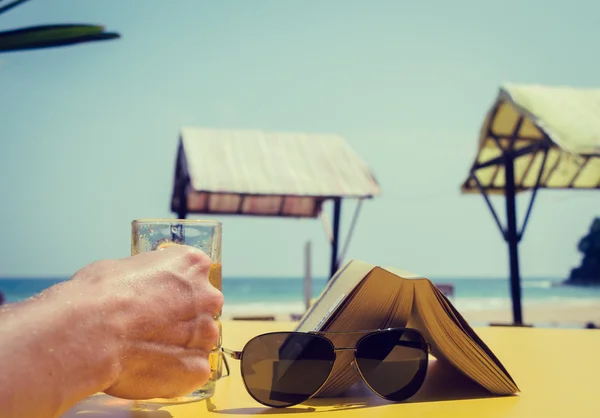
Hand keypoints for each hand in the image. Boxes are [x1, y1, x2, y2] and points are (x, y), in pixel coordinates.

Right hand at [70, 245, 223, 399]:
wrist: (90, 334)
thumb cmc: (99, 297)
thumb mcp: (124, 266)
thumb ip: (149, 276)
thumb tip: (141, 286)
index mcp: (193, 264)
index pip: (195, 274)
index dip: (174, 290)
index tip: (159, 299)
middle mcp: (207, 296)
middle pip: (202, 309)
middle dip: (182, 319)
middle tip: (151, 328)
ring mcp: (207, 334)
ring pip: (199, 342)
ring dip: (180, 347)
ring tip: (146, 352)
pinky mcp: (199, 367)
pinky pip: (192, 371)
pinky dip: (175, 374)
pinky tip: (149, 370)